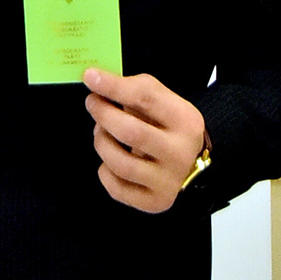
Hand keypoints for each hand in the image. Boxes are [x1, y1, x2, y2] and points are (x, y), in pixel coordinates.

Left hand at [83, 69, 205, 213]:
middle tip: (92, 103)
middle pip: (130, 132)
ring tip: (101, 131)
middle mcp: (180, 153)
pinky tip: (110, 160)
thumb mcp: (159, 98)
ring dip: (101, 142)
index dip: (113, 87)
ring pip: (120, 163)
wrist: (190, 161)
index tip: (90, 77)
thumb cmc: (166, 124)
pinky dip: (104, 171)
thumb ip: (131, 88)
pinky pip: (116, 188)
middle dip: (103, 114)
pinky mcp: (156, 202)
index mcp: (185, 121)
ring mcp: (169, 181)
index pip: (145, 99)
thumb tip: (95, 80)